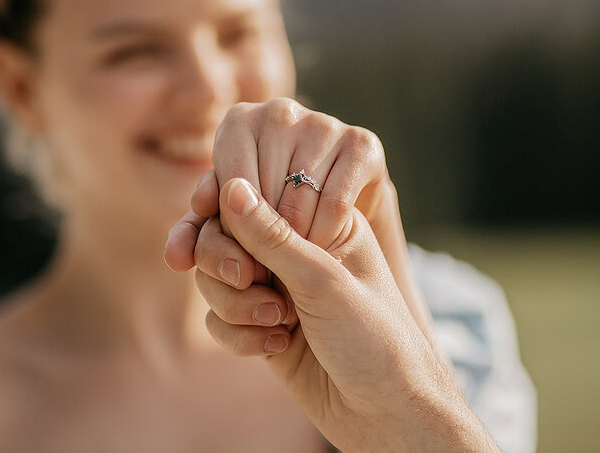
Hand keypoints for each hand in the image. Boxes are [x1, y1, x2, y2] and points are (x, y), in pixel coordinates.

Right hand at [195, 177, 498, 451]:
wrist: (385, 413)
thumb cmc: (374, 339)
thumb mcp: (323, 280)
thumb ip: (272, 235)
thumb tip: (232, 186)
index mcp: (320, 221)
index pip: (253, 198)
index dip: (229, 219)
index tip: (241, 256)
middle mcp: (295, 250)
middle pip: (221, 236)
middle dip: (225, 263)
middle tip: (247, 282)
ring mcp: (276, 288)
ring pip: (214, 279)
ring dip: (234, 304)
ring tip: (277, 322)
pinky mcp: (261, 326)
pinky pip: (218, 318)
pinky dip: (237, 334)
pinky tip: (277, 347)